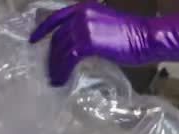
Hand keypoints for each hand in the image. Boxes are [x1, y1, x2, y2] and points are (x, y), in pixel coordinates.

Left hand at [30, 2, 153, 85]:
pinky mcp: (87, 43)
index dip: (42, 29)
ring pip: (60, 50)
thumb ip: (88, 30)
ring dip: (55, 68)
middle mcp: (80, 15)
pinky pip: (68, 59)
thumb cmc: (132, 36)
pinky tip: (61, 80)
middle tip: (48, 72)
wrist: (145, 37)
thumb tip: (76, 47)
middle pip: (57, 38)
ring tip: (54, 81)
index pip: (56, 18)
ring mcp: (83, 27)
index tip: (32, 41)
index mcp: (84, 8)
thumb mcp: (105, 25)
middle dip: (51, 57)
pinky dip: (62, 71)